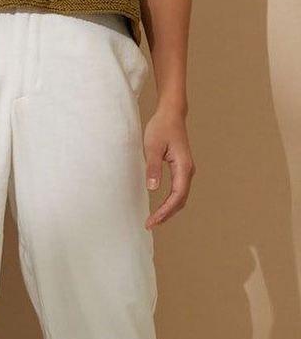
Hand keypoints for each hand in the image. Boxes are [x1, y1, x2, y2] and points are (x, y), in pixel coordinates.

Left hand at [143, 105, 194, 227]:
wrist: (171, 114)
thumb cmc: (161, 128)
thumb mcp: (152, 147)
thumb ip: (153, 167)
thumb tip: (153, 189)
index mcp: (183, 167)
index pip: (176, 196)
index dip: (165, 211)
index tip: (152, 221)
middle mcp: (188, 171)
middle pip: (181, 200)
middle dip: (167, 214)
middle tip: (150, 225)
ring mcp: (186, 170)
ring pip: (181, 196)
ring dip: (169, 209)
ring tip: (154, 220)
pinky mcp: (181, 168)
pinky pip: (178, 190)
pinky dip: (170, 201)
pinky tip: (161, 207)